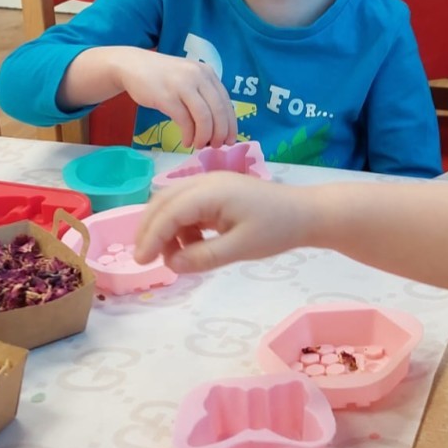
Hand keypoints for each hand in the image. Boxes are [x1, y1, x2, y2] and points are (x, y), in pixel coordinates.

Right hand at [117, 52, 236, 149]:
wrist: (132, 65)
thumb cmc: (162, 76)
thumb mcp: (188, 79)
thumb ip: (203, 95)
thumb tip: (218, 126)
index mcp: (207, 73)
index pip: (226, 102)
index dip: (231, 124)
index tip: (230, 140)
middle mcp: (198, 76)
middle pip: (218, 111)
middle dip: (220, 133)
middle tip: (216, 146)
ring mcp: (182, 85)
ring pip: (204, 117)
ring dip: (205, 136)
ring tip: (199, 145)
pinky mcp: (166, 97)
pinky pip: (184, 121)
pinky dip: (189, 135)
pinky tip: (186, 142)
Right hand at [135, 174, 314, 272]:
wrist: (306, 213)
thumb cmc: (277, 229)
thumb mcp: (241, 248)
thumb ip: (205, 256)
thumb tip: (172, 265)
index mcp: (210, 191)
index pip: (169, 212)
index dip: (152, 237)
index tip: (141, 262)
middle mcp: (205, 182)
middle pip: (163, 201)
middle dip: (150, 230)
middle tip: (144, 259)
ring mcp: (210, 185)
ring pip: (173, 203)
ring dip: (165, 229)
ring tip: (173, 258)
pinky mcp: (216, 194)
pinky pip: (187, 207)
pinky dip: (181, 226)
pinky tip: (192, 246)